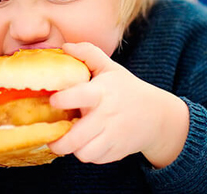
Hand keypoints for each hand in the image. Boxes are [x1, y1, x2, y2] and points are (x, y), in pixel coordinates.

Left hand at [47, 43, 188, 167]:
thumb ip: (88, 53)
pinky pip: (94, 159)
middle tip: (49, 136)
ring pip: (84, 153)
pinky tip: (84, 143)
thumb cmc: (127, 89)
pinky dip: (86, 154)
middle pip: (77, 137)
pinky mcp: (116, 151)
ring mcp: (112, 136)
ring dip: (72, 149)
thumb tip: (65, 46)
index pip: (81, 95)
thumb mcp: (111, 68)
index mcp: (102, 92)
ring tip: (67, 141)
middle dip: (58, 142)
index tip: (52, 101)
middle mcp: (106, 116)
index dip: (63, 99)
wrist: (157, 116)